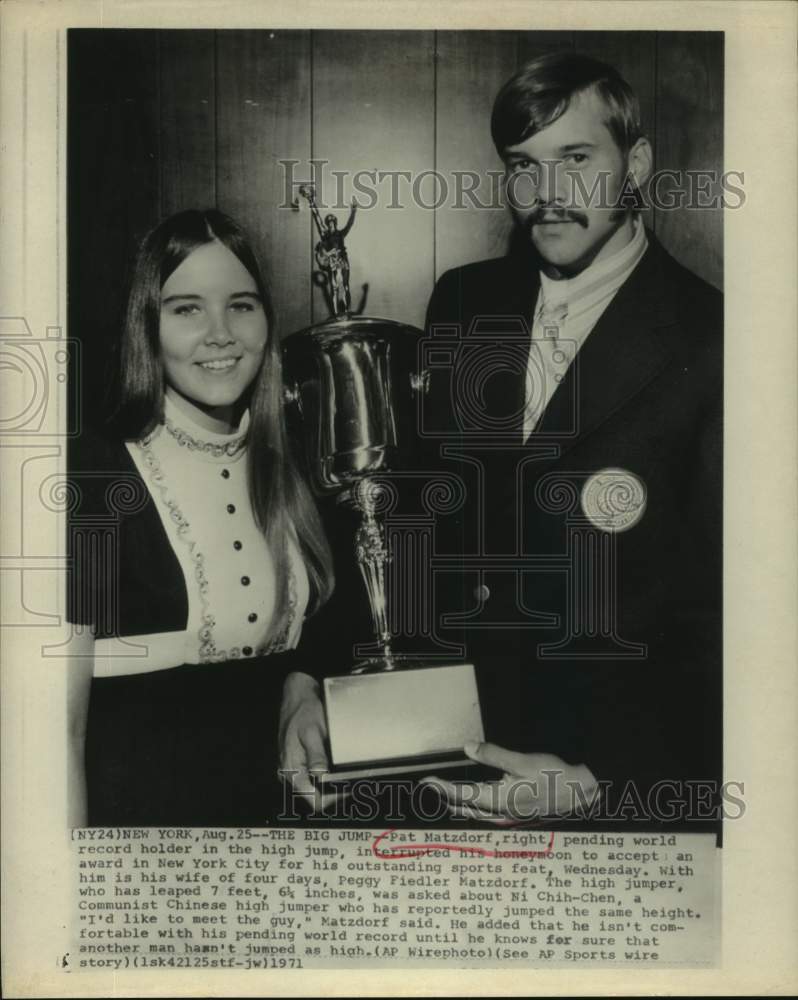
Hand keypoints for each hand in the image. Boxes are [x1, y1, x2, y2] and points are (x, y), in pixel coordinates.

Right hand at [278, 672, 347, 813]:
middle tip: (354, 784)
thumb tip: (321, 776)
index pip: (313, 799)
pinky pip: (313, 776)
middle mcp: (290, 773)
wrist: (296, 696)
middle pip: (315, 796)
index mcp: (291, 768)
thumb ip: (316, 755)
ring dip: (331, 785)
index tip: (349, 790)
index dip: (332, 799)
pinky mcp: (299, 762)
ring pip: (315, 787)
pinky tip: (337, 768)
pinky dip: (326, 776)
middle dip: (335, 793)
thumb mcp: (312, 731)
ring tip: (347, 776)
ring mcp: (294, 768)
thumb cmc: (304, 711)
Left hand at [420, 741, 599, 824]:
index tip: (426, 782)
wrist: (582, 795)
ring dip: (459, 802)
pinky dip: (475, 806)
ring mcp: (510, 816)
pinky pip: (488, 813)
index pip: (461, 794)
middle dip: (446, 796)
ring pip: (476, 812)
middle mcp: (501, 813)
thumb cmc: (555, 778)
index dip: (441, 788)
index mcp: (499, 801)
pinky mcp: (517, 814)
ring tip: (447, 794)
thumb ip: (494, 755)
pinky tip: (476, 801)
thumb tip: (468, 748)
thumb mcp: (523, 762)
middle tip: (431, 787)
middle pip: (465, 806)